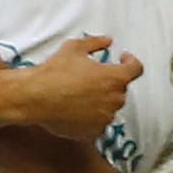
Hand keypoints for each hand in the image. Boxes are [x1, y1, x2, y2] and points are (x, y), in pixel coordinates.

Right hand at [22, 35, 141, 139]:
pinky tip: (76, 109)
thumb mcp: (75, 48)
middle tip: (93, 77)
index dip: (131, 62)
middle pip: (121, 89)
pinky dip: (92, 117)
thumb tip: (107, 41)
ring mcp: (104, 118)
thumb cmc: (55, 73)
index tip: (122, 59)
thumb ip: (95, 43)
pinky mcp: (93, 132)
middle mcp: (114, 100)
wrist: (36, 98)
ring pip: (109, 107)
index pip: (136, 69)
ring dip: (101, 100)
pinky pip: (98, 123)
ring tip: (81, 94)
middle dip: (110, 82)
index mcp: (114, 78)